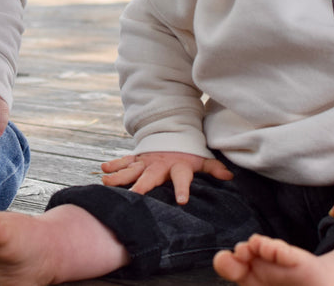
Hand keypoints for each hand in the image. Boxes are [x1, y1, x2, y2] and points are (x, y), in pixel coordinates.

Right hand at [101, 151, 232, 204]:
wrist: (171, 133)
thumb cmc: (187, 153)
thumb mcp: (201, 159)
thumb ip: (214, 168)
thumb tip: (230, 176)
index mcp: (178, 166)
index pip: (182, 178)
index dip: (182, 188)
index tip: (182, 201)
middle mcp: (160, 164)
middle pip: (151, 176)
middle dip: (142, 186)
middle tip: (134, 196)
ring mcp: (147, 161)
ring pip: (132, 169)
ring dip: (120, 176)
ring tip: (108, 182)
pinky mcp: (137, 158)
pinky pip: (124, 162)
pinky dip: (114, 165)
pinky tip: (103, 171)